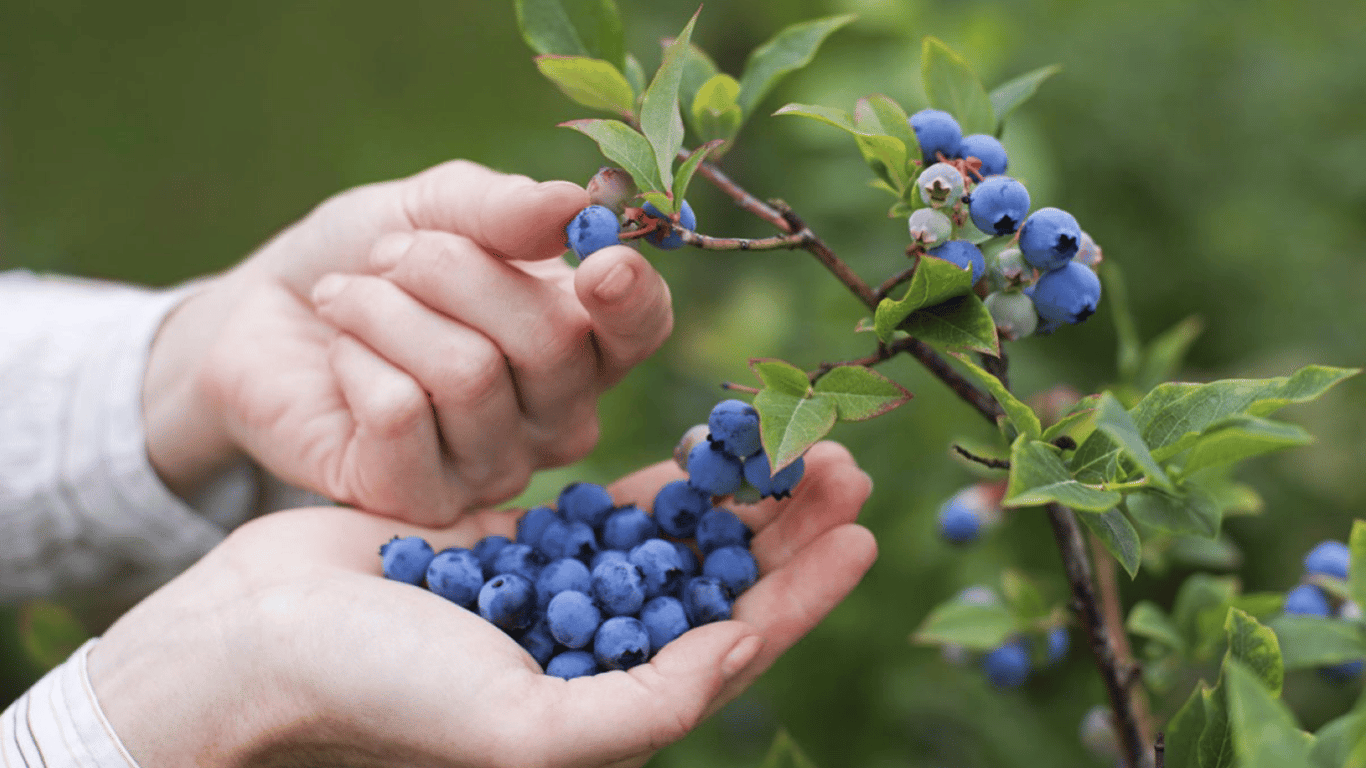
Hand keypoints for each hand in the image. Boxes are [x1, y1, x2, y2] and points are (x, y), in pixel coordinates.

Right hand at [88, 442, 875, 767]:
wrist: (264, 637)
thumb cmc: (383, 696)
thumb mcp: (524, 729)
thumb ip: (642, 707)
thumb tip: (739, 654)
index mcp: (608, 708)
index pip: (734, 650)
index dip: (804, 597)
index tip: (863, 536)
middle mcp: (596, 654)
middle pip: (719, 586)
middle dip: (787, 532)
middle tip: (845, 467)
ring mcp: (562, 594)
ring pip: (677, 539)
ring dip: (738, 495)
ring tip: (794, 443)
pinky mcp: (523, 543)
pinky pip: (612, 506)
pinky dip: (662, 479)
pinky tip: (706, 444)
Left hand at [143, 160, 671, 523]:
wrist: (264, 319)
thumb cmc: (368, 262)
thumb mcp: (434, 209)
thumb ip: (504, 209)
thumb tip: (574, 205)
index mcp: (582, 341)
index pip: (642, 330)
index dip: (631, 298)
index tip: (597, 261)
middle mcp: (556, 416)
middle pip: (549, 339)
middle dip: (452, 269)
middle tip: (390, 257)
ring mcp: (496, 468)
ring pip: (467, 373)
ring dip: (386, 309)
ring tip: (348, 299)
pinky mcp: (422, 500)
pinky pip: (400, 412)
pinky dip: (355, 359)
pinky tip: (340, 361)